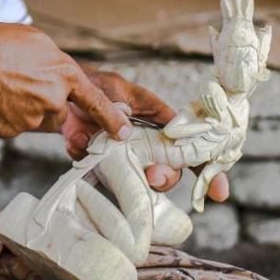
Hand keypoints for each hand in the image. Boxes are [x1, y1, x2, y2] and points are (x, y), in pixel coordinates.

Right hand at [0, 22, 130, 141]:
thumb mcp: (34, 40)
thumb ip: (54, 63)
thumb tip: (58, 80)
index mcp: (62, 74)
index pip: (95, 101)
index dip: (111, 118)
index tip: (124, 132)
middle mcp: (50, 100)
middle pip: (55, 109)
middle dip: (41, 99)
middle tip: (14, 78)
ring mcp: (28, 120)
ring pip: (30, 118)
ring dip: (18, 106)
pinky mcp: (7, 133)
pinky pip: (9, 125)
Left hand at [61, 68, 227, 201]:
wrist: (60, 96)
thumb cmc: (94, 87)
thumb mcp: (113, 89)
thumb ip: (119, 105)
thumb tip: (124, 123)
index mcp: (158, 123)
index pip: (190, 146)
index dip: (207, 168)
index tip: (219, 192)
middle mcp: (146, 145)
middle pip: (168, 171)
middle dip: (166, 178)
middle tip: (154, 176)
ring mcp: (124, 159)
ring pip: (141, 182)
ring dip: (137, 182)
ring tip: (125, 171)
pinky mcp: (99, 167)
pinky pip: (103, 177)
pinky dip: (94, 168)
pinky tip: (82, 150)